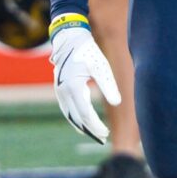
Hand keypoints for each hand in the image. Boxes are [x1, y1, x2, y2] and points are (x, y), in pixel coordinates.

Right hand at [50, 20, 121, 143]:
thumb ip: (109, 86)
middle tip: (103, 138)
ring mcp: (59, 91)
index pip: (85, 114)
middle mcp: (63, 92)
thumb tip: (117, 103)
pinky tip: (84, 121)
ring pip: (69, 115)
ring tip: (94, 134)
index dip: (95, 125)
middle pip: (76, 118)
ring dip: (81, 126)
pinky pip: (66, 109)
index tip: (106, 133)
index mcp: (73, 87)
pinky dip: (75, 118)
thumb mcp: (101, 67)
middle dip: (89, 129)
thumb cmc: (87, 52)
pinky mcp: (59, 89)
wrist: (69, 39)